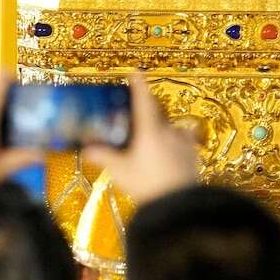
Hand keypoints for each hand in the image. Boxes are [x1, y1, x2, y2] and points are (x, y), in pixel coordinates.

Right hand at [83, 73, 198, 204]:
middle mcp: (169, 132)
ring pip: (173, 128)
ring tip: (154, 141)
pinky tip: (169, 157)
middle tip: (139, 118)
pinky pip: (183, 143)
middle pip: (159, 113)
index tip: (136, 72)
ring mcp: (184, 143)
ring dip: (164, 130)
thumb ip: (104, 157)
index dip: (139, 85)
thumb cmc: (148, 185)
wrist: (180, 206)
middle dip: (149, 112)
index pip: (143, 100)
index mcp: (150, 130)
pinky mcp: (194, 157)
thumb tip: (86, 149)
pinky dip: (175, 145)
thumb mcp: (121, 172)